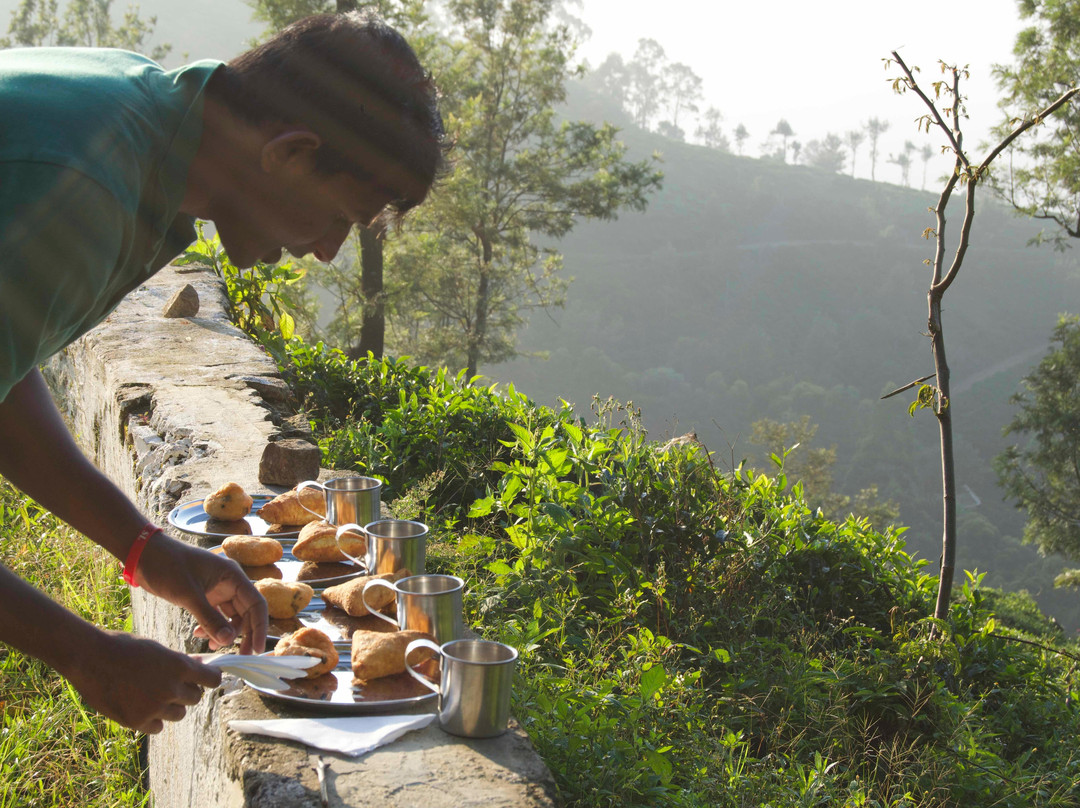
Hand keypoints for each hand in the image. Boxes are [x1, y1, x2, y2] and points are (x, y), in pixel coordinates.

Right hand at [65, 629, 221, 733]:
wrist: (89, 658)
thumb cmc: (124, 647)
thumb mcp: (158, 649)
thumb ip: (180, 661)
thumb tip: (202, 666)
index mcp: (179, 667)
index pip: (212, 679)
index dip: (210, 678)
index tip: (205, 677)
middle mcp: (170, 689)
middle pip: (195, 698)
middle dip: (187, 691)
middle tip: (172, 684)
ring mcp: (153, 707)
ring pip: (178, 714)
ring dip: (172, 706)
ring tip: (154, 694)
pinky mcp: (136, 722)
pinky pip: (158, 726)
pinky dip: (153, 719)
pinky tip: (141, 706)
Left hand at [135, 533, 267, 654]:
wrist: (145, 555)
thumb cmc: (168, 566)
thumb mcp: (189, 595)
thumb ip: (210, 618)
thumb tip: (227, 641)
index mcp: (233, 576)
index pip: (256, 604)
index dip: (260, 627)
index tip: (256, 649)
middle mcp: (230, 583)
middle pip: (246, 613)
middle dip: (243, 634)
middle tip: (238, 655)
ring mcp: (218, 590)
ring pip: (231, 616)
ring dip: (224, 632)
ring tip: (210, 646)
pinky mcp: (205, 596)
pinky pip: (216, 615)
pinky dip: (211, 627)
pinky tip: (199, 634)